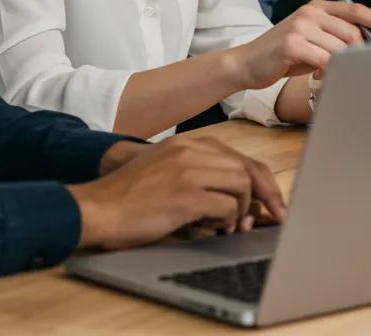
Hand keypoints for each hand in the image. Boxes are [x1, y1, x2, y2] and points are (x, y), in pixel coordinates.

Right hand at [68, 133, 285, 250]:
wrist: (97, 207)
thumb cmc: (131, 196)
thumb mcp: (168, 169)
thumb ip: (201, 173)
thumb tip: (240, 196)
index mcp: (190, 143)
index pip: (241, 157)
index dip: (263, 182)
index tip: (273, 202)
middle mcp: (192, 150)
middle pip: (248, 169)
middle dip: (265, 196)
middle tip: (270, 218)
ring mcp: (190, 170)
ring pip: (241, 185)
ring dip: (243, 210)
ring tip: (232, 226)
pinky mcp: (186, 195)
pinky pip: (226, 206)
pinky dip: (228, 221)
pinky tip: (218, 229)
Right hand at [227, 0, 370, 90]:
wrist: (247, 63)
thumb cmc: (284, 55)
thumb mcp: (312, 40)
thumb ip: (336, 38)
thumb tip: (369, 47)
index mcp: (316, 8)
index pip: (355, 9)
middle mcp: (309, 13)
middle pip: (352, 32)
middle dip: (357, 53)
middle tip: (353, 68)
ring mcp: (300, 26)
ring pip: (340, 49)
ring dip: (340, 66)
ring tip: (327, 73)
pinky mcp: (292, 44)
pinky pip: (324, 60)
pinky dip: (327, 72)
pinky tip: (317, 76)